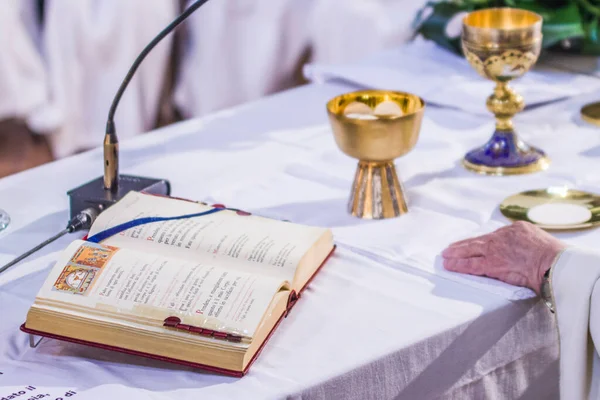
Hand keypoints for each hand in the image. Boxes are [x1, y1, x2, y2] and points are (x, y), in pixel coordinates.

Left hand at [442, 221, 565, 293]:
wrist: (554, 262)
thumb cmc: (554, 256)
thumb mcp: (540, 241)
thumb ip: (527, 243)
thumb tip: (523, 252)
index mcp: (516, 229)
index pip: (493, 236)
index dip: (481, 242)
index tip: (473, 244)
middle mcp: (502, 237)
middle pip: (478, 241)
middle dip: (463, 245)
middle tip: (450, 248)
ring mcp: (495, 250)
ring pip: (470, 251)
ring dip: (456, 254)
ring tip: (445, 256)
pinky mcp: (492, 264)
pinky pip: (471, 264)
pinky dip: (459, 265)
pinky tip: (449, 265)